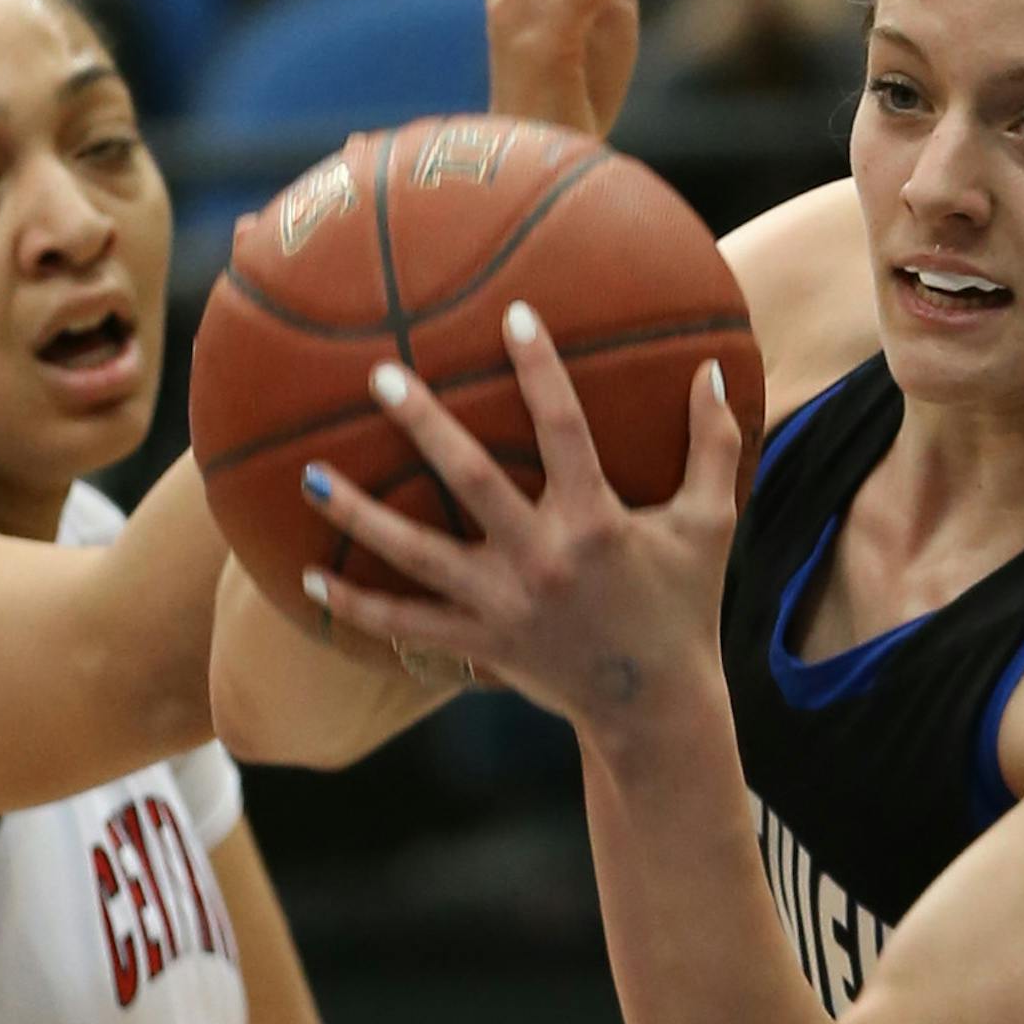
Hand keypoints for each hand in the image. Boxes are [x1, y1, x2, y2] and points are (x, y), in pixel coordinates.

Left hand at [296, 303, 743, 742]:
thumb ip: (712, 445)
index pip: (564, 429)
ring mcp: (503, 605)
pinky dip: (356, 608)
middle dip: (425, 425)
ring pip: (417, 555)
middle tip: (381, 376)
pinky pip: (406, 625)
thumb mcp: (710, 524)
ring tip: (310, 474)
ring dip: (360, 516)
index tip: (513, 316)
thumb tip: (715, 368)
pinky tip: (309, 579)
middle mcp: (541, 558)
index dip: (540, 370)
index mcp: (596, 520)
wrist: (655, 707)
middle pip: (471, 481)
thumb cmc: (683, 606)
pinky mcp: (480, 644)